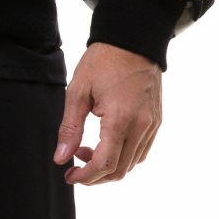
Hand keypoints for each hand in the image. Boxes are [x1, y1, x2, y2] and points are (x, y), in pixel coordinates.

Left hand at [54, 43, 161, 185]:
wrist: (133, 40)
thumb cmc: (103, 61)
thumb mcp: (78, 91)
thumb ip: (70, 128)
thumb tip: (61, 158)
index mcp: (120, 119)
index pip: (105, 164)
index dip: (85, 177)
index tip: (69, 176)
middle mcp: (141, 125)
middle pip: (120, 170)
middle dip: (95, 176)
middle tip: (75, 166)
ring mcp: (152, 124)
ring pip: (132, 163)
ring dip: (109, 166)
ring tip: (87, 151)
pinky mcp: (156, 120)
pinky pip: (141, 151)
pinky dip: (123, 156)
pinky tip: (107, 144)